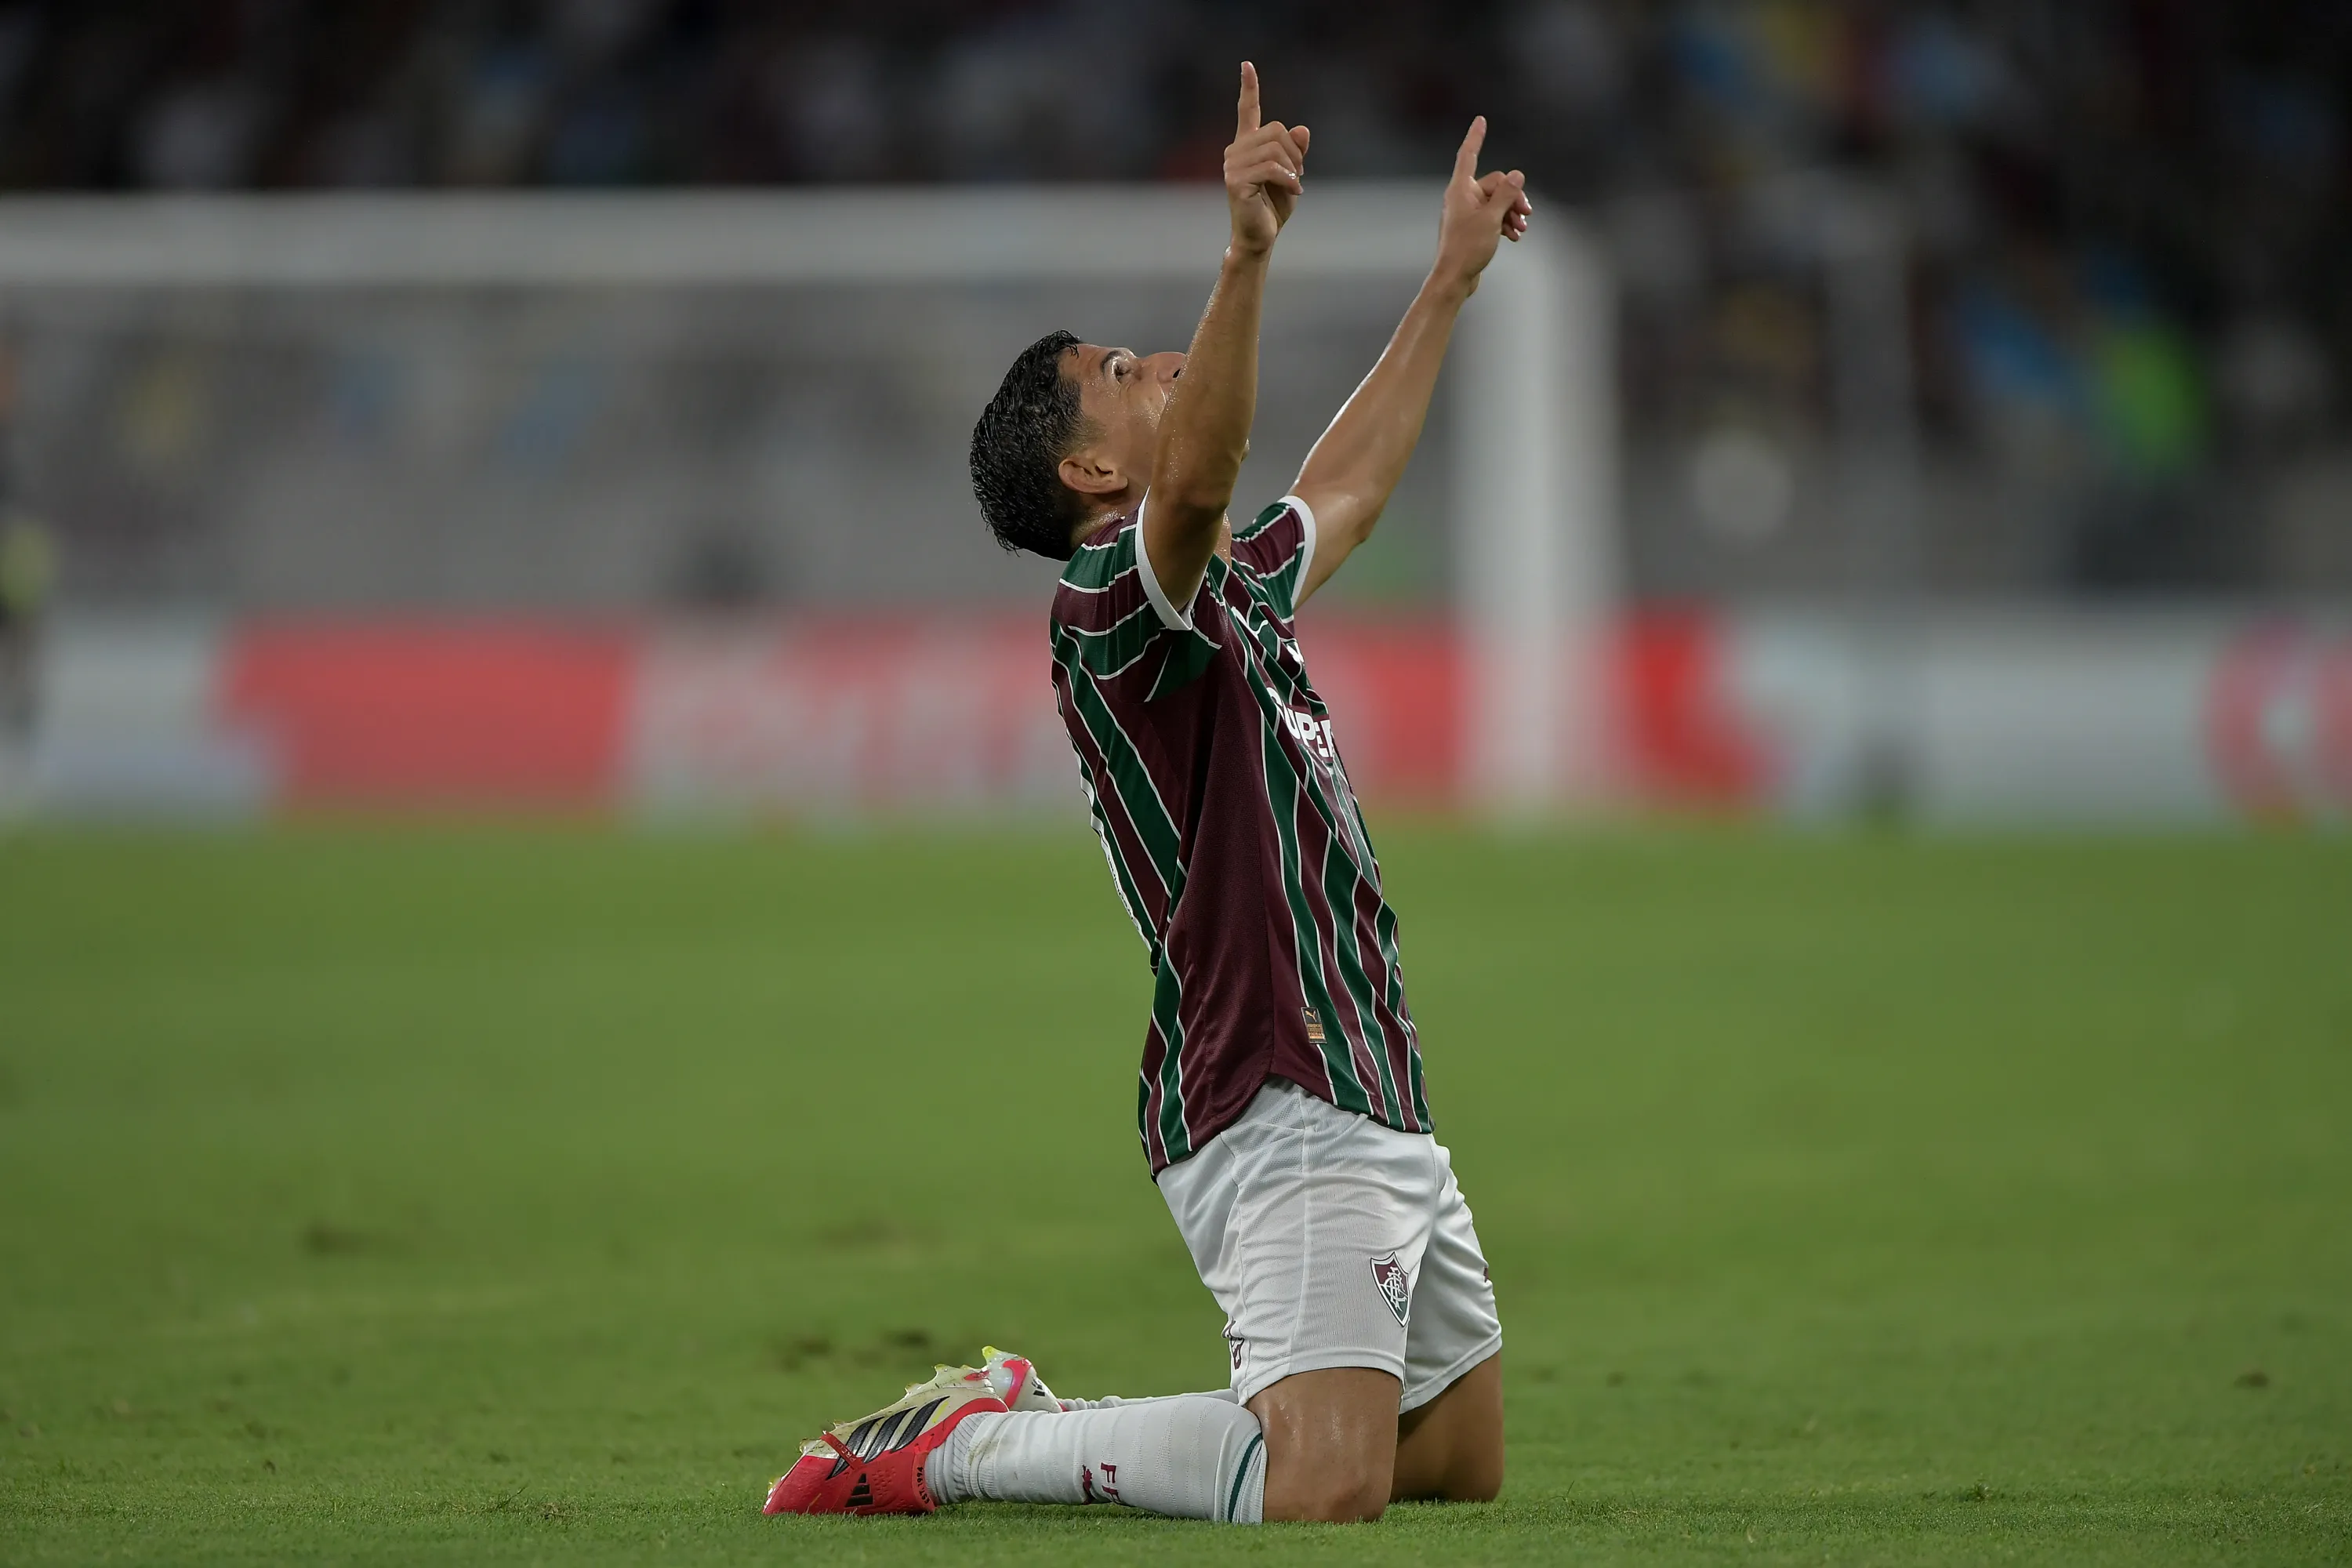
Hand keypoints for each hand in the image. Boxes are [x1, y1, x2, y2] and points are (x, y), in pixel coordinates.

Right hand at [1225, 62, 1308, 256]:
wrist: (1260, 236)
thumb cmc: (1273, 207)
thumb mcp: (1292, 174)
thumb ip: (1296, 151)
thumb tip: (1301, 129)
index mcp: (1247, 145)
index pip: (1247, 111)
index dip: (1249, 88)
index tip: (1247, 65)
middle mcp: (1236, 151)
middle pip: (1276, 130)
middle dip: (1295, 152)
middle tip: (1298, 175)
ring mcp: (1232, 165)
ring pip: (1275, 149)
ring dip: (1293, 168)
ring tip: (1295, 186)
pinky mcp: (1235, 181)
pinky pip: (1271, 168)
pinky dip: (1289, 179)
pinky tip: (1294, 191)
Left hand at [1431, 117, 1530, 296]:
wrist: (1455, 278)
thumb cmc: (1467, 248)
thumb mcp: (1492, 218)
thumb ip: (1506, 194)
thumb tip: (1516, 174)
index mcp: (1460, 189)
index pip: (1469, 155)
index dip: (1476, 137)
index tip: (1480, 121)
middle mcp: (1462, 197)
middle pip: (1495, 184)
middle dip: (1513, 196)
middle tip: (1525, 213)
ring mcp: (1467, 212)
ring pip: (1497, 202)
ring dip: (1511, 212)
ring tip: (1520, 228)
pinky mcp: (1472, 227)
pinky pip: (1493, 216)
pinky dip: (1505, 223)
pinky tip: (1514, 236)